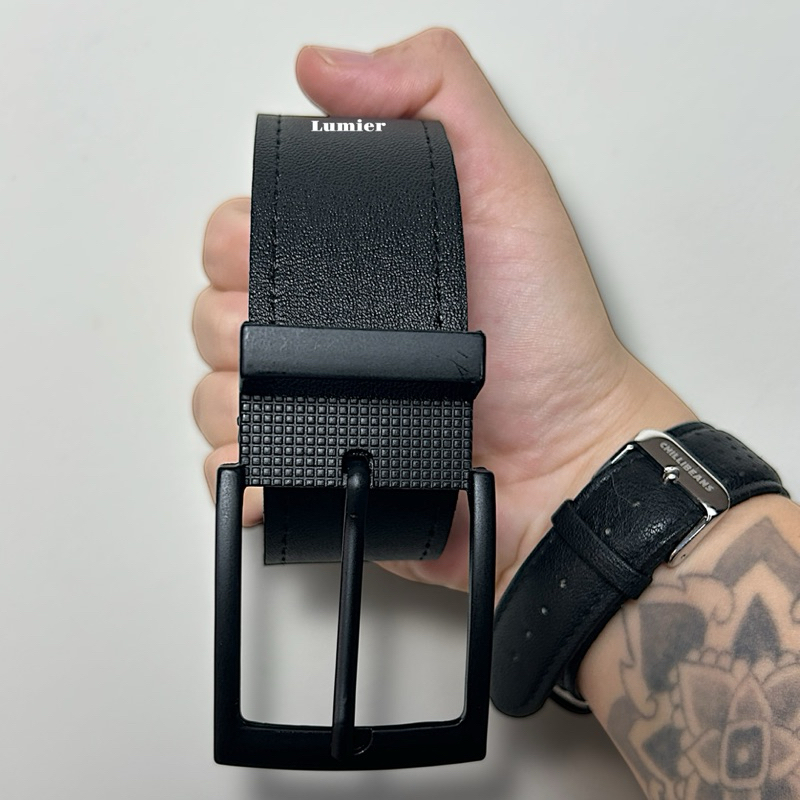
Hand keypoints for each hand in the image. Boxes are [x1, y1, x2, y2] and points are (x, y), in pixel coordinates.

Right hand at [193, 28, 694, 599]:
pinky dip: (240, 462)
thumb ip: (437, 97)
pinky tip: (282, 452)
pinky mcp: (308, 466)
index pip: (240, 234)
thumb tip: (324, 66)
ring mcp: (313, 400)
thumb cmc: (546, 333)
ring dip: (237, 395)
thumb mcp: (507, 186)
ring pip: (213, 389)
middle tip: (309, 335)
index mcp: (349, 262)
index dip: (239, 242)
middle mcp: (322, 328)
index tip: (276, 259)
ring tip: (313, 399)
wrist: (560, 453)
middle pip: (214, 312)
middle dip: (235, 321)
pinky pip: (235, 463)